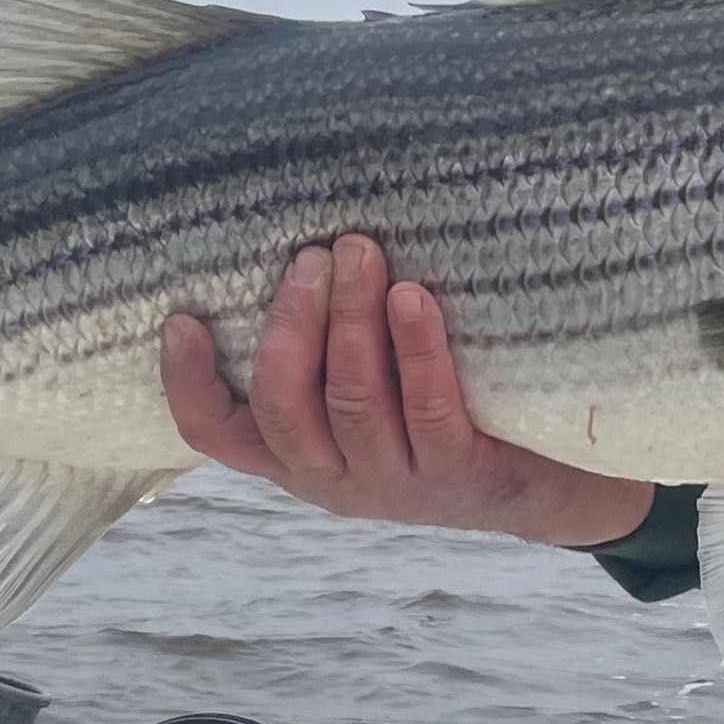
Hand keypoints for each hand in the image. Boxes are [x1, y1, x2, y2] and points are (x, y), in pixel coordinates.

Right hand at [160, 234, 655, 546]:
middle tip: (312, 256)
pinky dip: (415, 348)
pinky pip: (428, 407)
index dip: (188, 383)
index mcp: (298, 458)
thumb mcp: (373, 392)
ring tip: (359, 252)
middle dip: (291, 321)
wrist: (542, 484)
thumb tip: (306, 239)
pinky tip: (415, 298)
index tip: (182, 318)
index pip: (218, 435)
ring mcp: (394, 482)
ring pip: (350, 400)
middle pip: (284, 404)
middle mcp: (334, 478)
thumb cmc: (442, 412)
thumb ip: (329, 345)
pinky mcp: (456, 474)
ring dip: (350, 319)